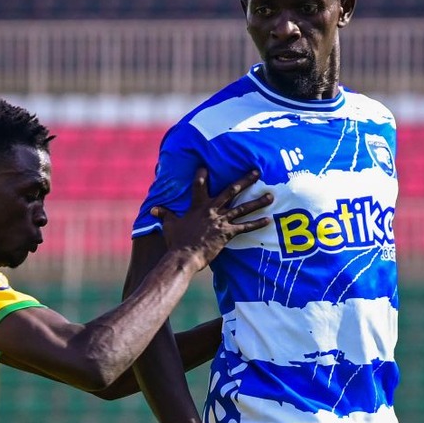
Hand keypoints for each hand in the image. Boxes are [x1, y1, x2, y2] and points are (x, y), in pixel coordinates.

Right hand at [148, 167, 272, 267]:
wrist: (184, 256)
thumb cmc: (176, 241)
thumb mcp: (169, 225)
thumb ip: (164, 214)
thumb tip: (152, 210)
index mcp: (198, 206)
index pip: (199, 185)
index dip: (202, 175)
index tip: (206, 166)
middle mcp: (212, 210)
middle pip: (231, 190)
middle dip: (245, 180)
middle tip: (257, 171)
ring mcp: (221, 221)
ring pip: (243, 208)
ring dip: (258, 201)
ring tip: (271, 195)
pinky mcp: (227, 233)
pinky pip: (245, 227)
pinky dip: (257, 224)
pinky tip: (268, 220)